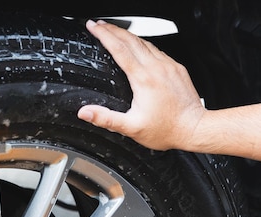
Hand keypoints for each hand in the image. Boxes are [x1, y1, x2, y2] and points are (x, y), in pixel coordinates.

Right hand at [77, 20, 206, 151]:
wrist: (194, 129)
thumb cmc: (166, 129)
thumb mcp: (130, 128)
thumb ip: (105, 119)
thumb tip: (85, 112)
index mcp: (143, 79)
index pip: (119, 49)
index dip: (104, 35)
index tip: (93, 27)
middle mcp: (157, 68)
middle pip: (131, 40)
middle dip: (112, 30)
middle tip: (99, 25)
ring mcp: (168, 66)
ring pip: (145, 42)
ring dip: (127, 35)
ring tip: (114, 32)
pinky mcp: (176, 68)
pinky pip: (157, 50)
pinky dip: (142, 44)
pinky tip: (138, 46)